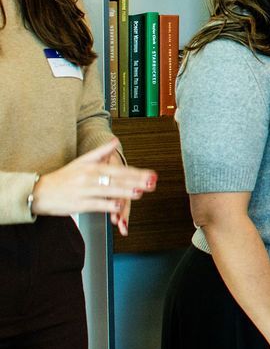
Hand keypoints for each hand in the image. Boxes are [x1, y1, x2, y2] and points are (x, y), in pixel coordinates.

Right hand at [31, 139, 156, 220]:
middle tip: (151, 182)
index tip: (150, 174)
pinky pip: (95, 204)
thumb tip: (116, 141)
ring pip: (107, 190)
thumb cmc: (63, 178)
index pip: (118, 169)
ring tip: (139, 192)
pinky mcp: (78, 204)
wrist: (39, 192)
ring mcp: (84, 191)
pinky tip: (118, 206)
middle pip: (116, 179)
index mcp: (92, 167)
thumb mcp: (81, 161)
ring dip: (124, 191)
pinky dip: (107, 205)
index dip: (135, 172)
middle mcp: (89, 178)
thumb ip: (100, 152)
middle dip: (135, 181)